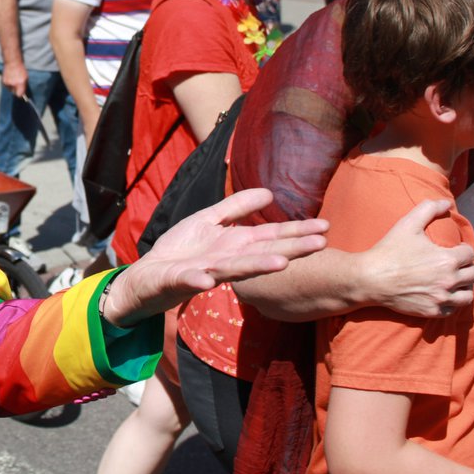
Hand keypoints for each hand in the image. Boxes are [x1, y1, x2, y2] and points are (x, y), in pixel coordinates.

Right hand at [1, 60, 27, 97]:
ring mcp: (7, 83)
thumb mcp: (25, 78)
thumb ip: (24, 86)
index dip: (21, 95)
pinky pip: (6, 86)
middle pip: (14, 93)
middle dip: (16, 91)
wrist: (12, 63)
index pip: (19, 95)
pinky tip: (10, 79)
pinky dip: (8, 85)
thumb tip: (23, 93)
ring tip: (13, 81)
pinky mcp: (3, 82)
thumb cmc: (21, 70)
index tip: (22, 95)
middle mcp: (13, 84)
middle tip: (18, 87)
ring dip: (12, 88)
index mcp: (20, 83)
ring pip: (10, 90)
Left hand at [102, 188, 327, 326]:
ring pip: (234, 269)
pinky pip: (189, 280)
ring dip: (256, 266)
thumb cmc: (180, 249)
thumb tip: (269, 193)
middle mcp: (226, 260)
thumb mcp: (208, 220)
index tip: (325, 227)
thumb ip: (236, 207)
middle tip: (321, 244)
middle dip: (290, 249)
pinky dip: (198, 279)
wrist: (147, 274)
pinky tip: (207, 278)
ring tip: (281, 263)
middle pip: (262, 253)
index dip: (296, 232)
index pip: (270, 237)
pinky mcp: (179, 280)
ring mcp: (204, 272)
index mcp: (234, 245)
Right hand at [358, 199, 473, 316]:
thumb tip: (446, 202)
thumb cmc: (388, 251)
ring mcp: (441, 297)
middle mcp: (449, 280)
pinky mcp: (432, 311)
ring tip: (453, 282)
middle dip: (465, 268)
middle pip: (473, 275)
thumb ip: (428, 209)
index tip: (454, 250)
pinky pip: (453, 309)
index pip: (469, 254)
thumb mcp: (406, 225)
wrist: (369, 278)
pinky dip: (451, 302)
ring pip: (467, 294)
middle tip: (454, 265)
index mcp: (447, 259)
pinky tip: (442, 294)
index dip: (462, 250)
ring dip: (463, 287)